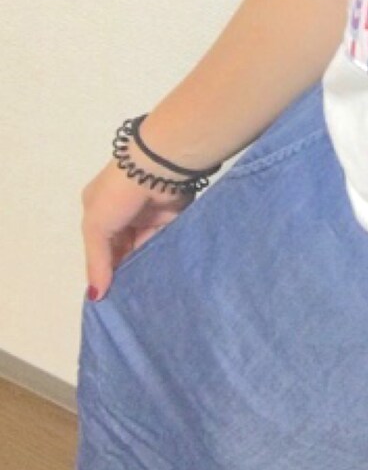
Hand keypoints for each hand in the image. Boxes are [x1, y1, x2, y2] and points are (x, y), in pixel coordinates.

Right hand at [80, 159, 194, 299]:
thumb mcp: (96, 226)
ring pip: (144, 248)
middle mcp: (122, 212)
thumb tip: (95, 295)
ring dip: (144, 266)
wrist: (158, 169)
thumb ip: (97, 261)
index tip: (108, 296)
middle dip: (124, 270)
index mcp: (98, 209)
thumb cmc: (118, 195)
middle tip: (128, 301)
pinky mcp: (170, 217)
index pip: (100, 246)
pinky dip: (162, 257)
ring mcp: (147, 215)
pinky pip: (163, 242)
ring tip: (144, 295)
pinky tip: (161, 279)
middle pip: (122, 249)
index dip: (103, 269)